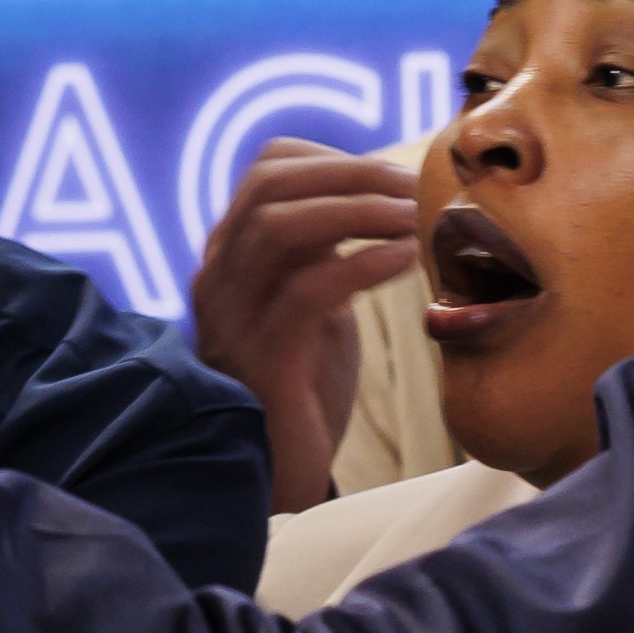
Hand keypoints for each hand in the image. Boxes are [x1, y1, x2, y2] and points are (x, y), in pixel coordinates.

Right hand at [189, 139, 422, 508]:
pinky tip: (404, 260)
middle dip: (353, 175)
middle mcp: (219, 278)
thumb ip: (324, 251)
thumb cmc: (301, 385)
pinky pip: (306, 291)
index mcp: (231, 256)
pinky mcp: (262, 360)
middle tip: (413, 189)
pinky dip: (362, 264)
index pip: (267, 170)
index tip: (395, 178)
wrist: (276, 472)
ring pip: (280, 228)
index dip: (337, 160)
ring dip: (358, 211)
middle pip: (270, 186)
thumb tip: (381, 196)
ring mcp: (233, 319)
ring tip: (414, 218)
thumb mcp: (312, 302)